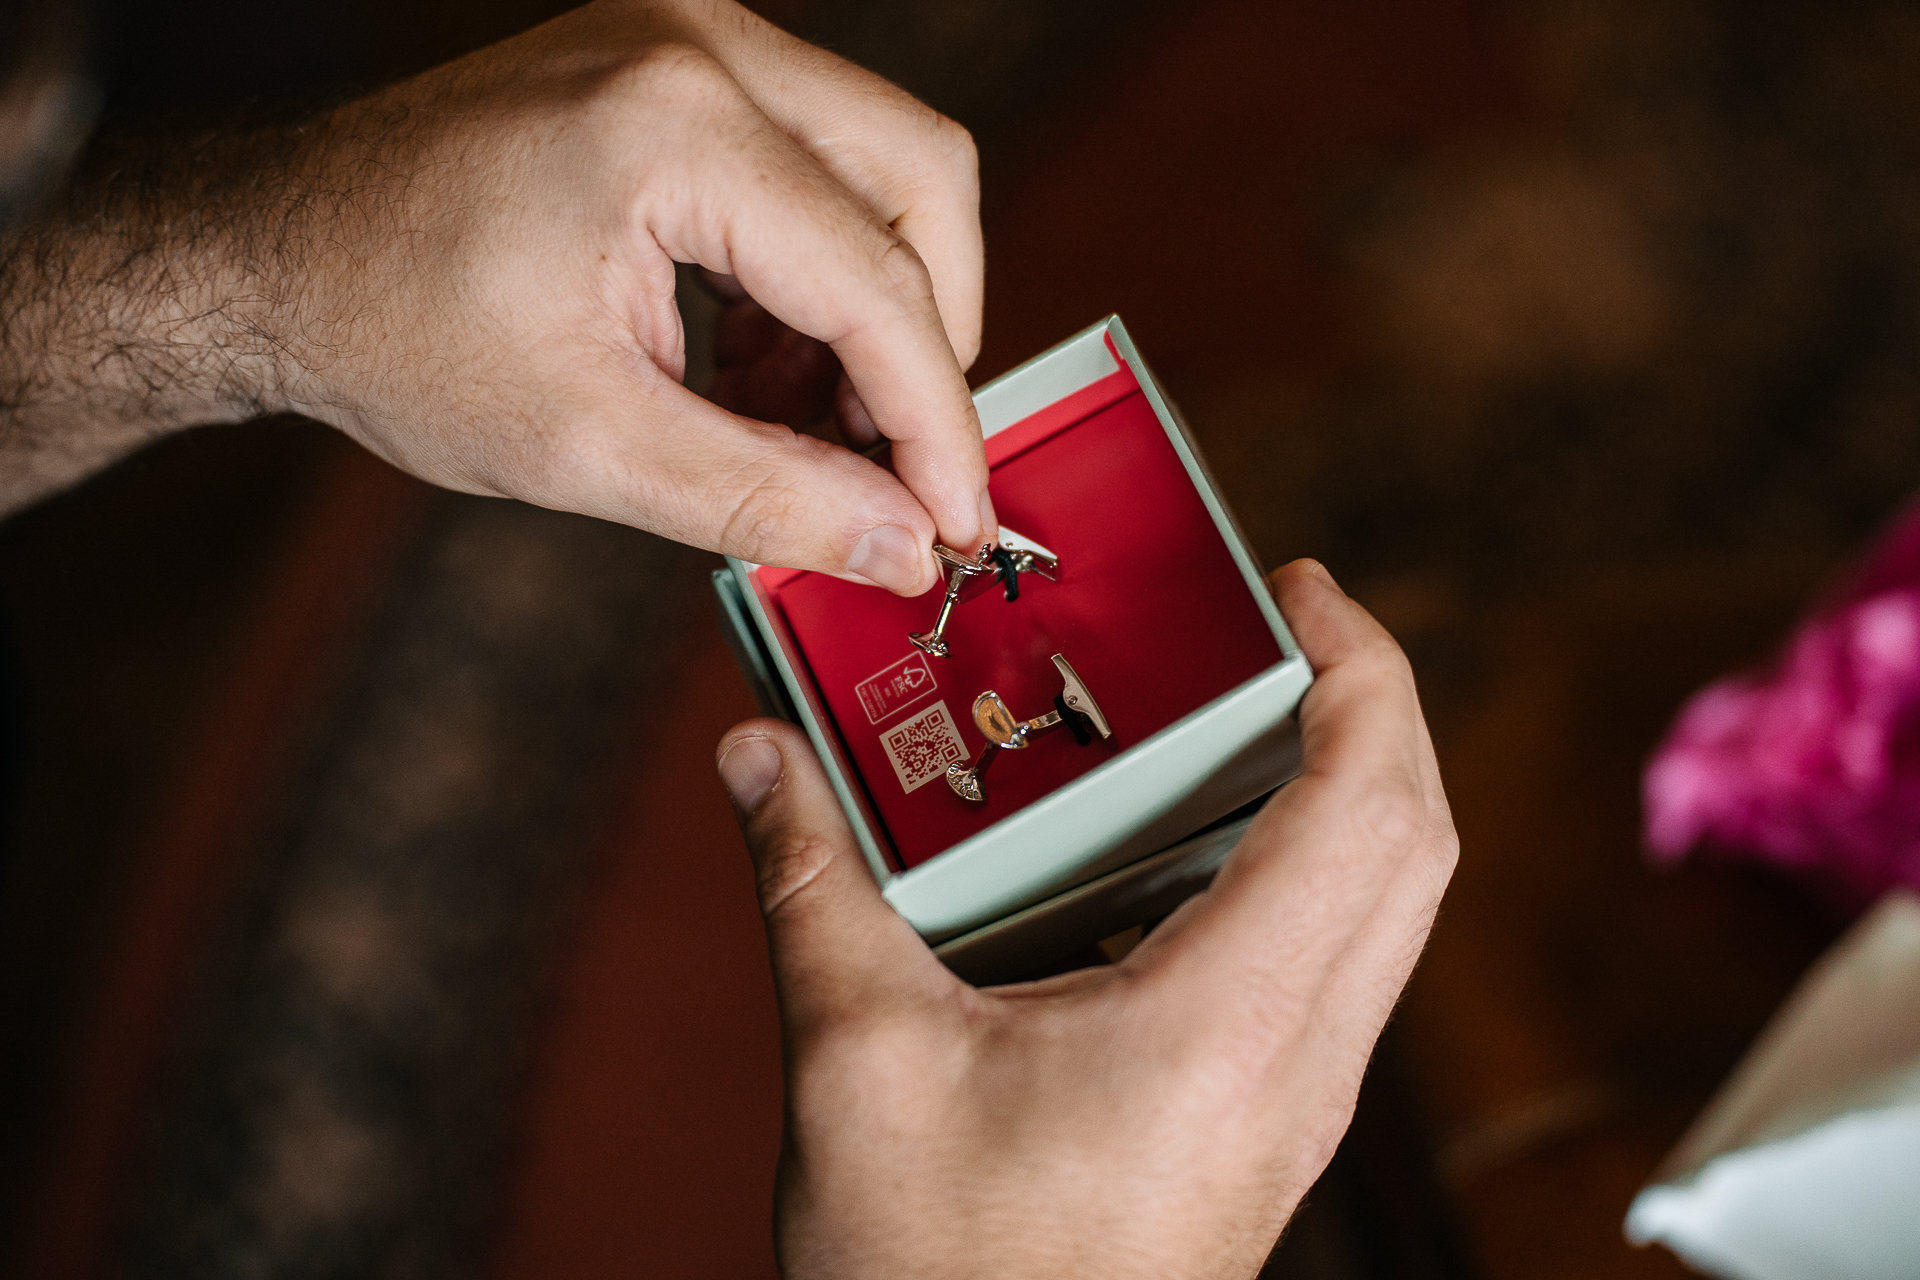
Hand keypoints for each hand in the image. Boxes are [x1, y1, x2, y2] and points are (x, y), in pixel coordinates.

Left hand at [1, 0, 988, 590]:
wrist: (270, 251)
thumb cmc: (390, 331)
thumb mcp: (583, 444)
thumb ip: (763, 498)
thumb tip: (901, 545)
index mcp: (675, 123)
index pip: (879, 283)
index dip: (935, 423)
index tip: (956, 524)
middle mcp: (704, 46)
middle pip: (921, 185)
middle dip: (927, 345)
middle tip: (897, 470)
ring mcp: (694, 39)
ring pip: (886, 167)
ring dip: (876, 313)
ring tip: (807, 430)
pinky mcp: (681, 65)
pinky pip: (818, 164)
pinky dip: (820, 278)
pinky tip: (762, 369)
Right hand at [714, 560, 1457, 1277]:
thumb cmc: (938, 1277)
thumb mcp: (859, 1061)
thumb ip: (811, 887)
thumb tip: (756, 759)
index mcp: (1229, 1023)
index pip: (1372, 807)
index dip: (1366, 670)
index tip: (1306, 586)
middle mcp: (1299, 1062)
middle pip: (1414, 843)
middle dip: (1371, 707)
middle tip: (1278, 628)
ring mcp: (1297, 1104)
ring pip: (1387, 908)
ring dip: (1342, 789)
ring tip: (1232, 717)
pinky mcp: (1267, 1128)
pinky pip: (1333, 966)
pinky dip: (1298, 870)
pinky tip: (1176, 856)